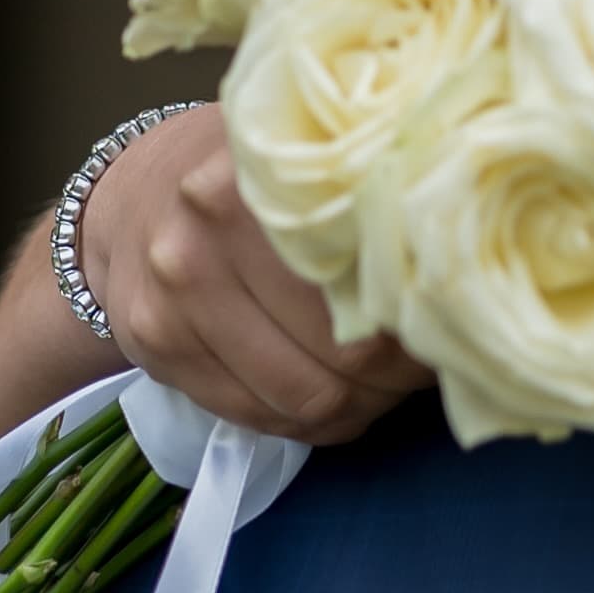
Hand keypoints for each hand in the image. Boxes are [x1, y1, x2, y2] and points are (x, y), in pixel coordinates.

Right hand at [78, 113, 433, 444]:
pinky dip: (305, 424)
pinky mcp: (156, 346)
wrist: (134, 194)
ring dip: (356, 409)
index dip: (422, 322)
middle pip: (344, 354)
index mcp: (268, 178)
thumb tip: (460, 292)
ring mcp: (176, 294)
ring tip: (376, 389)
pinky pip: (254, 417)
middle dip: (396, 377)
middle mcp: (209, 230)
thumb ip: (373, 209)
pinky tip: (325, 403)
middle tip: (419, 370)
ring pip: (303, 398)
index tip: (446, 328)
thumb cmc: (251, 183)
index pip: (374, 282)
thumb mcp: (310, 168)